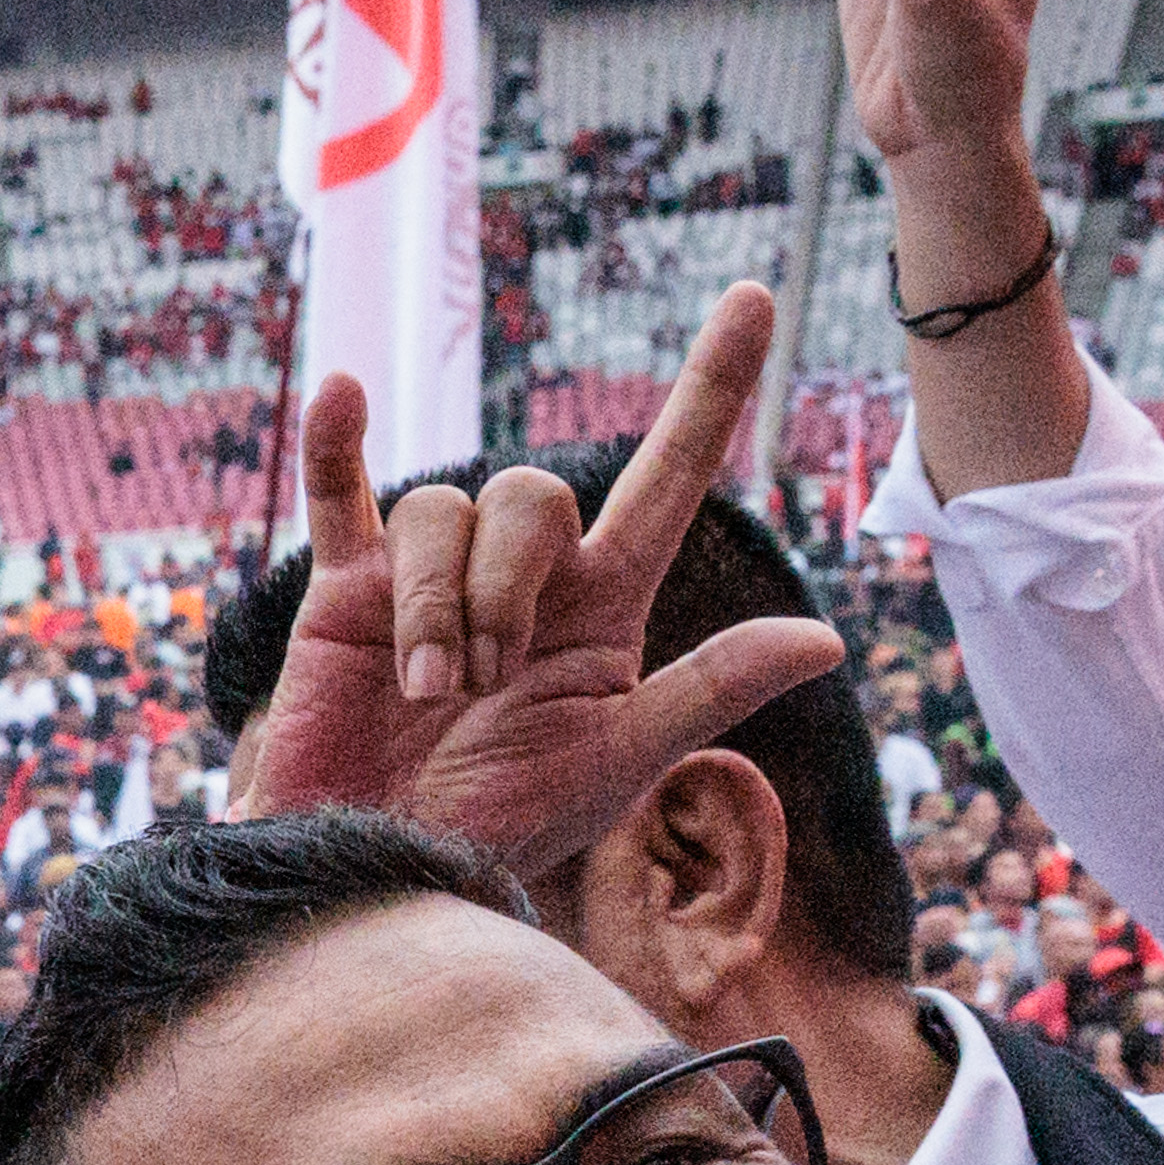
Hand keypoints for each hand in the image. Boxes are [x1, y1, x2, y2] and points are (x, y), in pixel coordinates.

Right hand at [227, 287, 845, 879]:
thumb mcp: (615, 763)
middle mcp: (523, 575)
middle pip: (531, 495)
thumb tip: (824, 638)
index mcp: (603, 606)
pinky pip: (342, 493)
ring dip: (436, 602)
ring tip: (424, 688)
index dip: (713, 390)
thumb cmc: (499, 825)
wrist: (379, 864)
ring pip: (443, 508)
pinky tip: (344, 392)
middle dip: (506, 584)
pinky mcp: (346, 589)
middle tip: (481, 683)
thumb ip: (708, 690)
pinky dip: (339, 445)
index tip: (756, 299)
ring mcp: (431, 574)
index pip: (671, 476)